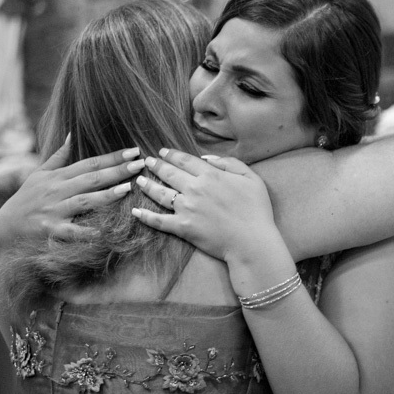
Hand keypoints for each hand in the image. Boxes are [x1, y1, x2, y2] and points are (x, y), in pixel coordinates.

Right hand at [0, 135, 140, 253]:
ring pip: (83, 201)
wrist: (4, 228)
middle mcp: (57, 191)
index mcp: (58, 177)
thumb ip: (58, 157)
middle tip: (140, 164)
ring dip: (106, 195)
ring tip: (127, 189)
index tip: (134, 151)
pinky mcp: (50, 230)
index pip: (90, 164)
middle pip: (91, 179)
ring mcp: (54, 210)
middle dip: (116, 171)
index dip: (112, 157)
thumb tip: (72, 135)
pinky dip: (87, 231)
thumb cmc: (26, 200)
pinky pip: (71, 231)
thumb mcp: (38, 176)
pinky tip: (104, 231)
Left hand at [131, 148, 280, 263]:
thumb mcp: (252, 178)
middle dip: (156, 165)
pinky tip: (136, 212)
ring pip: (160, 193)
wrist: (252, 241)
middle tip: (147, 162)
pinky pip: (159, 220)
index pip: (185, 160)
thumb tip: (207, 159)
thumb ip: (231, 163)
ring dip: (147, 185)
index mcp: (211, 175)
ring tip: (139, 181)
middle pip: (169, 173)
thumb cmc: (256, 211)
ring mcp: (186, 208)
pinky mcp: (182, 227)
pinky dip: (145, 216)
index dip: (172, 154)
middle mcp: (194, 188)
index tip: (163, 151)